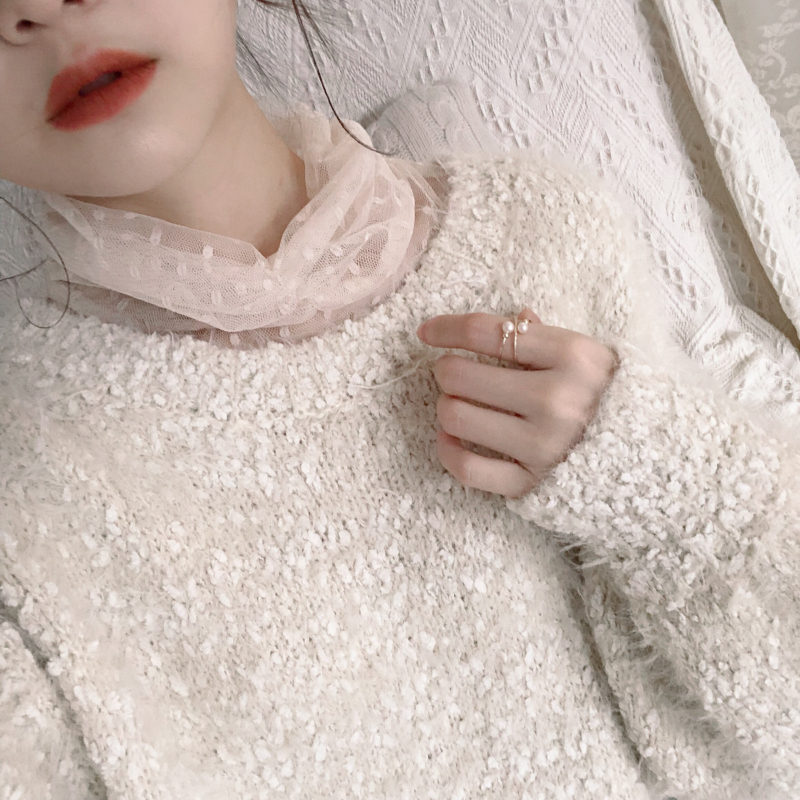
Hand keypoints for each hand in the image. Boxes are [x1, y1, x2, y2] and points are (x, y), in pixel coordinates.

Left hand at [416, 308, 617, 498]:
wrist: (656, 460)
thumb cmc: (613, 399)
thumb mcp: (592, 357)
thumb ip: (548, 336)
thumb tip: (513, 317)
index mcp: (573, 357)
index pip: (488, 332)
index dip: (446, 328)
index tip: (427, 331)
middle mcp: (555, 400)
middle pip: (460, 375)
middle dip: (447, 370)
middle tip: (455, 373)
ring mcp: (542, 446)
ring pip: (455, 418)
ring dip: (447, 407)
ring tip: (460, 404)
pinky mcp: (530, 484)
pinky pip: (466, 468)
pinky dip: (447, 451)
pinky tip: (450, 438)